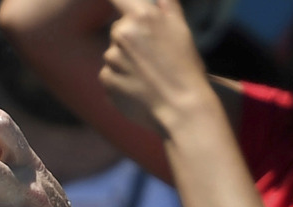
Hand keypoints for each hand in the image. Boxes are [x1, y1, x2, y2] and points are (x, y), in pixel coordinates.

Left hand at [100, 0, 209, 133]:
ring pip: (113, 55)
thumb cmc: (186, 69)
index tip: (115, 4)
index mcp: (142, 16)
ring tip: (149, 77)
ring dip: (125, 64)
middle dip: (130, 41)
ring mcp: (112, 57)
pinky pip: (109, 76)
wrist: (182, 108)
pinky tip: (139, 90)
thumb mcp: (181, 31)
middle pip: (118, 31)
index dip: (116, 0)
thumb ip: (167, 8)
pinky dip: (120, 82)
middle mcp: (123, 33)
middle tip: (153, 59)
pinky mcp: (107, 79)